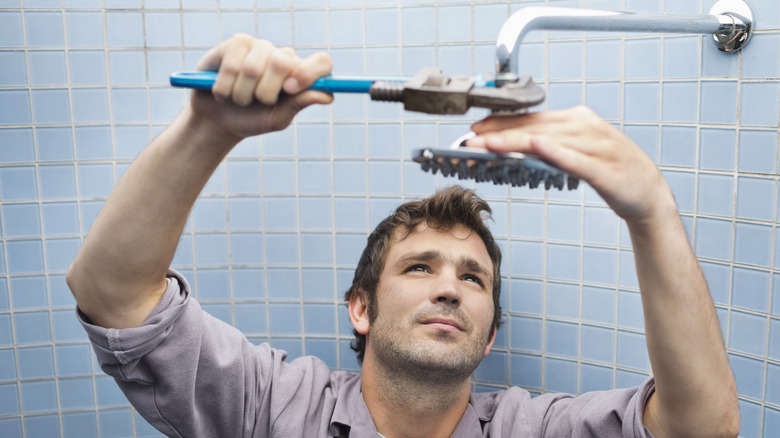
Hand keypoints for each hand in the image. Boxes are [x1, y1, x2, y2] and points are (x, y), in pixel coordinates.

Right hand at [187, 34, 333, 141]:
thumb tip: (326, 96)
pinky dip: (225, 87)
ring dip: (242, 94)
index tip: (290, 90)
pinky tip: (223, 90)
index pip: (322, 62)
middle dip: (266, 92)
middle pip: (283, 62)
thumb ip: (299, 105)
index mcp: (300, 74)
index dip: (309, 73)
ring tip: (238, 99)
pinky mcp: (237, 43)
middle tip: (258, 101)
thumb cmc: (252, 119)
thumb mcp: (276, 118)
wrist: (218, 120)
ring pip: (253, 68)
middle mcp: (283, 56)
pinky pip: (232, 65)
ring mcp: (261, 46)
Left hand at [466, 106, 674, 223]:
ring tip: (488, 146)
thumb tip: (511, 147)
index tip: (475, 129)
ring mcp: (596, 146)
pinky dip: (555, 152)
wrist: (647, 194)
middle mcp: (585, 128)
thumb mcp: (573, 154)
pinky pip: (575, 160)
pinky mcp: (605, 170)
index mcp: (576, 121)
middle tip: (471, 140)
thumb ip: (546, 147)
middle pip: (534, 128)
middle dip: (499, 134)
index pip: (532, 119)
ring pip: (548, 142)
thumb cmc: (608, 172)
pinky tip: (536, 147)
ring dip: (515, 143)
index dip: (501, 123)